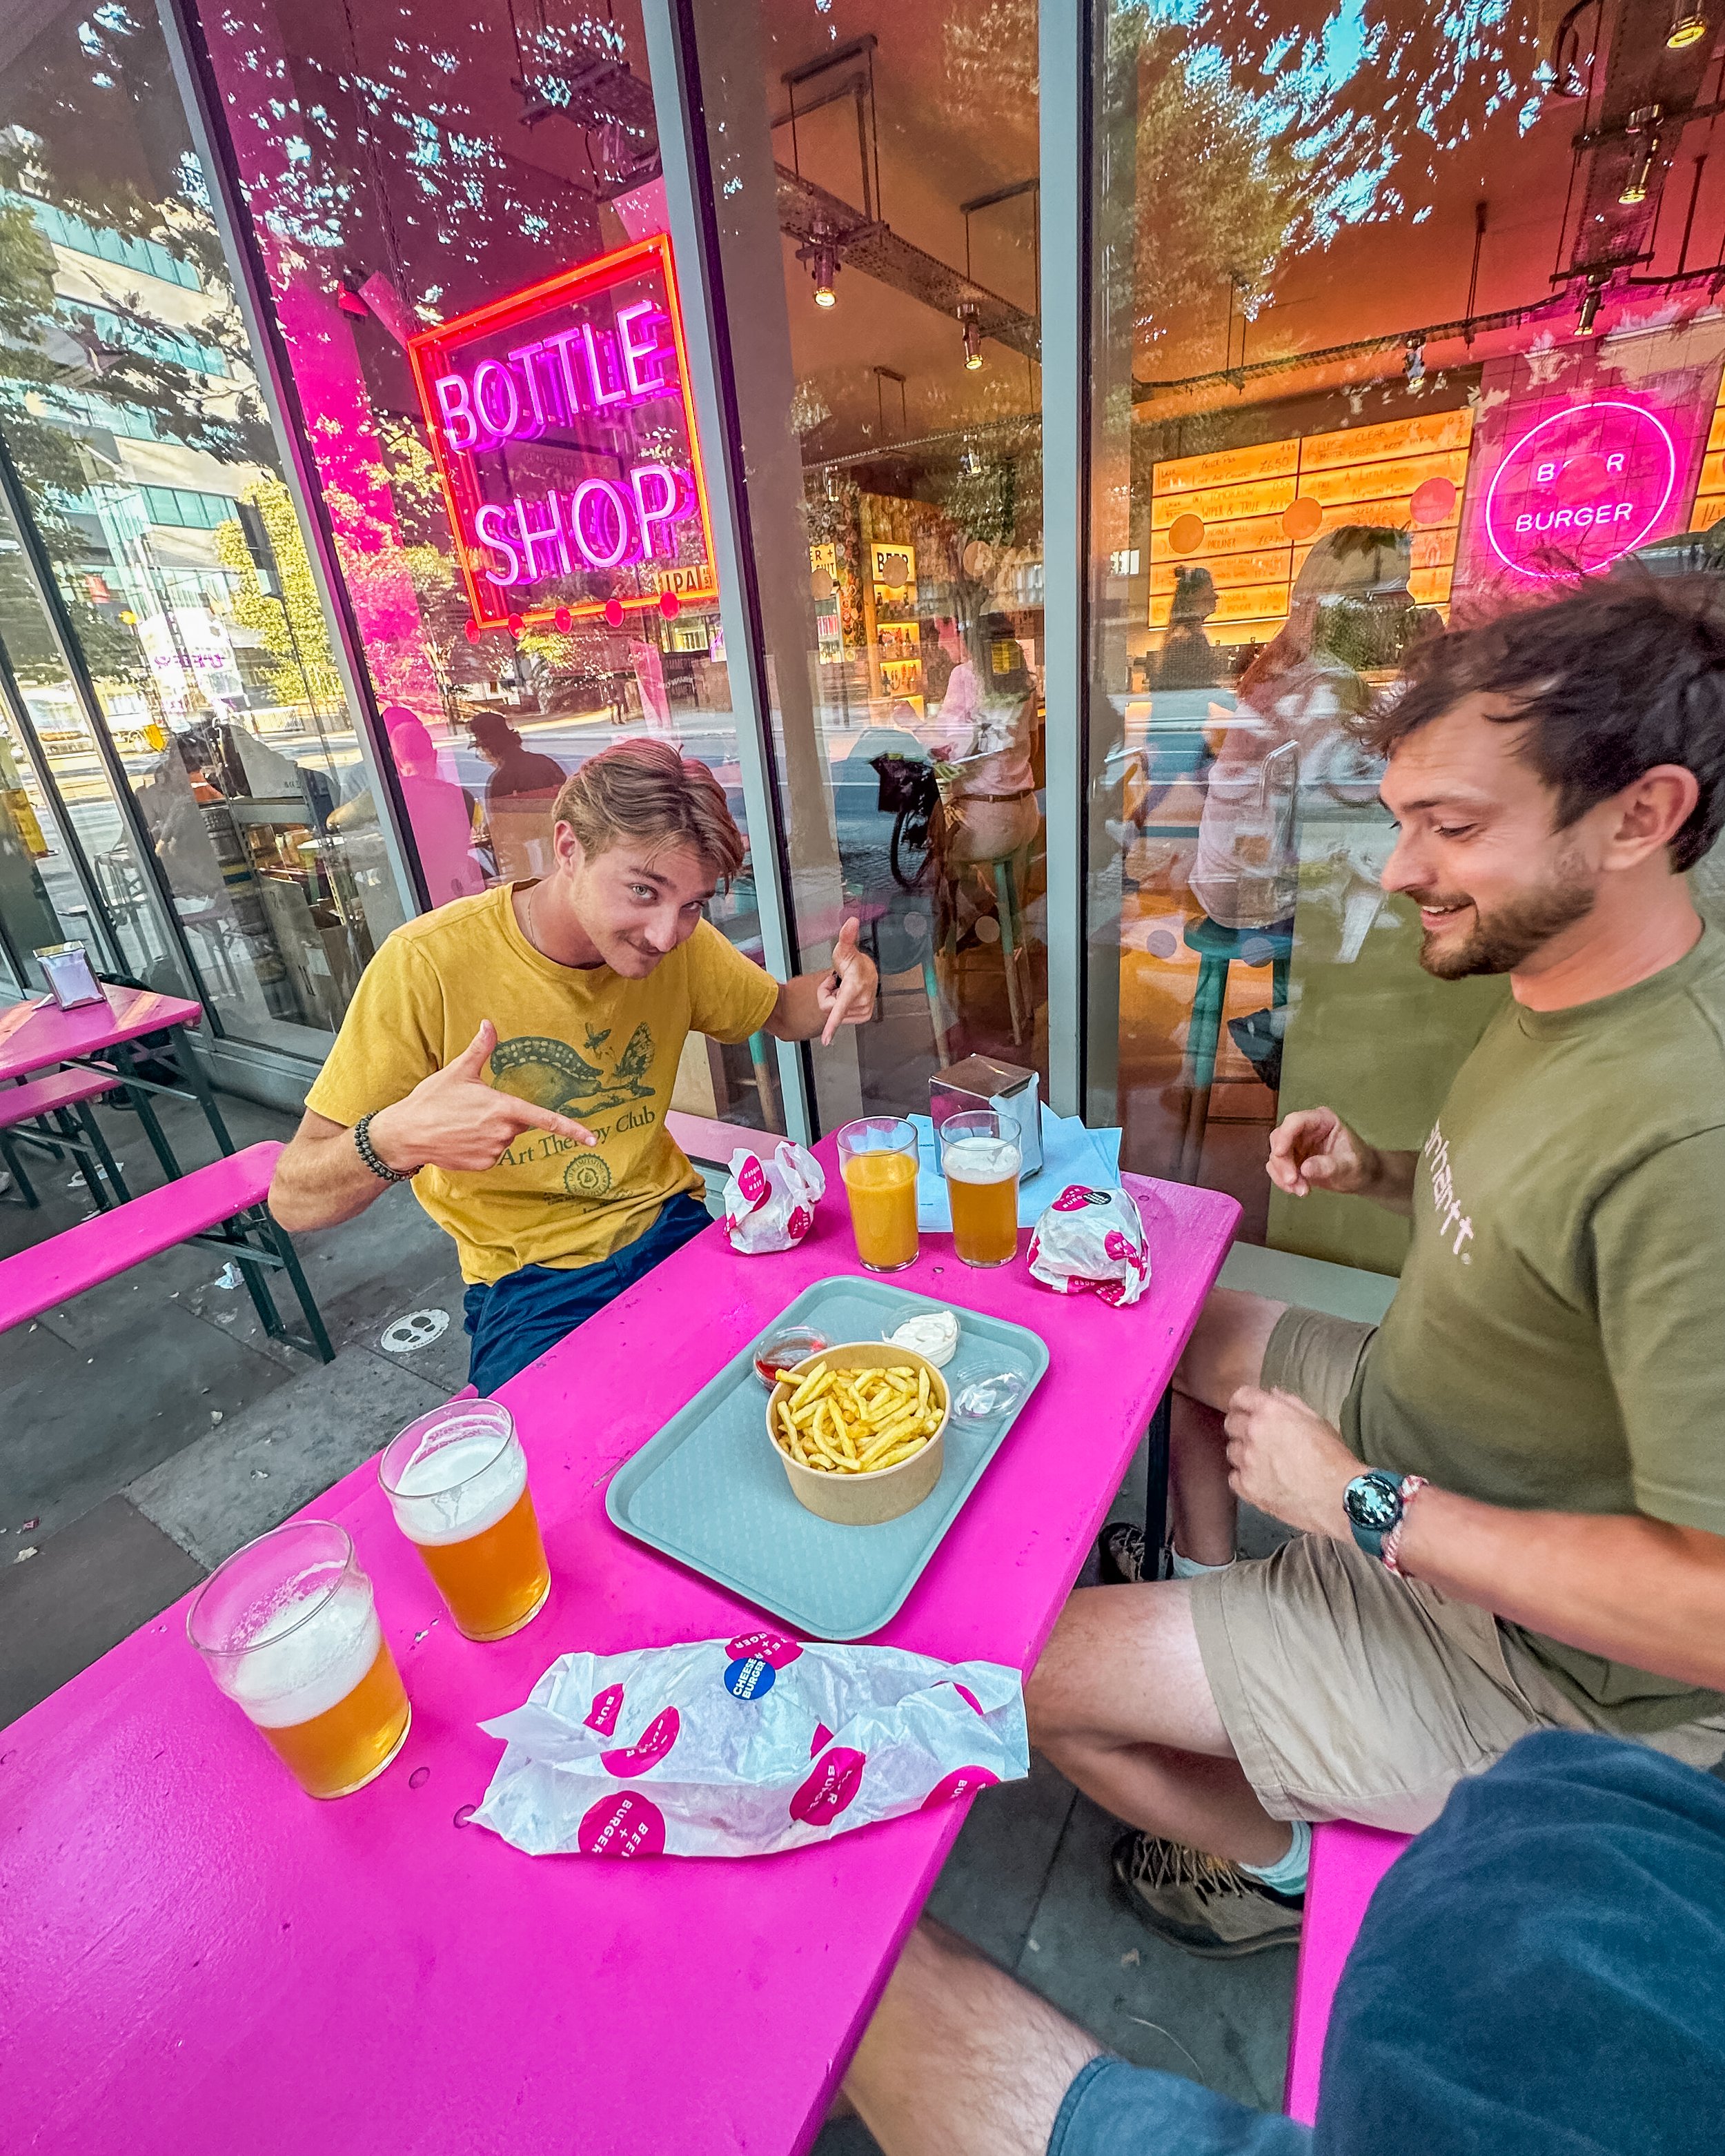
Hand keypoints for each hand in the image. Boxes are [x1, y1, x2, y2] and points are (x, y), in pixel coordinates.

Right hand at [368, 1021, 596, 1173]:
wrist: (405, 1134)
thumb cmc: (431, 1100)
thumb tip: (489, 1024)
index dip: (572, 1129)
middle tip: (472, 1107)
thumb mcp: (457, 1071)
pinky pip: (491, 1153)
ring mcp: (492, 1151)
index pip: (545, 1119)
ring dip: (490, 1130)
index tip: (592, 1138)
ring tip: (461, 1122)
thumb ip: (480, 1049)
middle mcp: (502, 1132)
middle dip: (503, 1114)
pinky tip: (459, 1137)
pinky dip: (480, 1145)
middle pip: (518, 1123)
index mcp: (502, 1108)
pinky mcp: (482, 1165)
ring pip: (504, 1138)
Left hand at [817, 917, 877, 1044]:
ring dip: (836, 1000)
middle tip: (837, 983)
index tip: (826, 1038)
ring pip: (836, 1013)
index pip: (840, 1008)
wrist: (868, 971)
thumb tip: (851, 921)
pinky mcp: (865, 1015)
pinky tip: (847, 996)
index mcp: (855, 987)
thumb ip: (846, 936)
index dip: (832, 1024)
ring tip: (843, 988)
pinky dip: (842, 1006)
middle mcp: (862, 1001)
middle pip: (830, 1008)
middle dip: (829, 995)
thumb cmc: (853, 962)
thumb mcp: (844, 949)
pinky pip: (843, 1017)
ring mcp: (864, 1009)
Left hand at [1222, 1386, 1358, 1537]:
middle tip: (1257, 1437)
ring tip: (1263, 1461)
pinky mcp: (1247, 1488)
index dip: (1243, 1402)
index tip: (1247, 1409)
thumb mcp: (1317, 1421)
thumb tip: (1272, 1394)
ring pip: (1232, 1451)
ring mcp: (1248, 1462)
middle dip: (1241, 1426)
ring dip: (1243, 1452)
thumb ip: (1290, 1404)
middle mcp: (1253, 1433)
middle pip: (1231, 1423)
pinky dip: (1244, 1477)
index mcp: (1270, 1412)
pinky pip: (1234, 1477)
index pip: (1240, 1397)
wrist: (1339, 1497)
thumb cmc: (1334, 1457)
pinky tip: (1261, 1479)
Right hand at [1265, 1105, 1378, 1198]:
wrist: (1361, 1176)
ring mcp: (1297, 1143)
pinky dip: (1282, 1180)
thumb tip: (1305, 1169)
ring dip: (1283, 1174)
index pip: (1295, 1121)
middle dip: (1283, 1162)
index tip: (1280, 1154)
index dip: (1285, 1136)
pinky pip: (1277, 1167)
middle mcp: (1306, 1129)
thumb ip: (1328, 1166)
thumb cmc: (1360, 1165)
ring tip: (1301, 1190)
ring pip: (1276, 1154)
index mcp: (1322, 1120)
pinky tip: (1297, 1189)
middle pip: (1280, 1138)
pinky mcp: (1292, 1158)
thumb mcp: (1349, 1166)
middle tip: (1293, 1181)